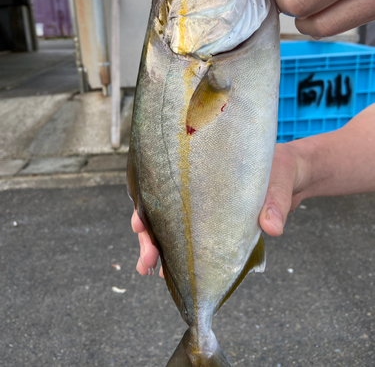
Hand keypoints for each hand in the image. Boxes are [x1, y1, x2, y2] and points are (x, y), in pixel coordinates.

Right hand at [131, 141, 308, 275]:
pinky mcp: (217, 223)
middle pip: (162, 209)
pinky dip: (180, 254)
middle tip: (147, 260)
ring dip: (159, 248)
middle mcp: (198, 188)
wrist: (296, 174)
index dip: (148, 203)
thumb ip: (275, 200)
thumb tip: (271, 227)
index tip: (140, 221)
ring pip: (172, 226)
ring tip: (151, 270)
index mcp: (203, 168)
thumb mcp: (280, 177)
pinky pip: (193, 239)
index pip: (165, 183)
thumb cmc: (283, 165)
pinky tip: (170, 271)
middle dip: (149, 236)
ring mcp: (205, 207)